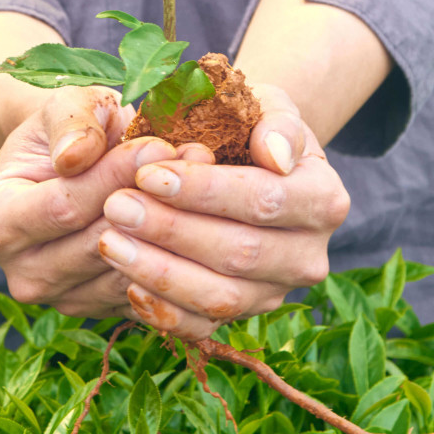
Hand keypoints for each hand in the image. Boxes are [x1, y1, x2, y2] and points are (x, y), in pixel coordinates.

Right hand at [0, 84, 181, 316]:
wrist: (72, 164)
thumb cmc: (66, 131)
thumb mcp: (64, 107)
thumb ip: (70, 124)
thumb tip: (75, 156)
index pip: (63, 207)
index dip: (113, 176)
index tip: (157, 145)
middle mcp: (21, 274)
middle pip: (97, 244)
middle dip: (150, 201)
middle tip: (196, 160)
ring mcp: (62, 300)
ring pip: (127, 271)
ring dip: (171, 228)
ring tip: (205, 181)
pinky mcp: (101, 311)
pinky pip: (148, 292)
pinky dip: (178, 256)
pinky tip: (201, 215)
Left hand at [94, 84, 348, 338]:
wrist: (250, 162)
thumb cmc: (254, 127)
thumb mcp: (271, 106)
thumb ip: (278, 122)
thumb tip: (275, 154)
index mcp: (324, 199)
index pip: (264, 200)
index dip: (204, 191)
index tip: (148, 173)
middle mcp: (309, 256)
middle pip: (239, 253)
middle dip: (171, 230)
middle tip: (116, 205)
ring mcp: (276, 292)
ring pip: (220, 297)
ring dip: (159, 271)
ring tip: (109, 240)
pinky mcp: (244, 316)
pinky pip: (204, 328)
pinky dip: (164, 312)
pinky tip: (126, 283)